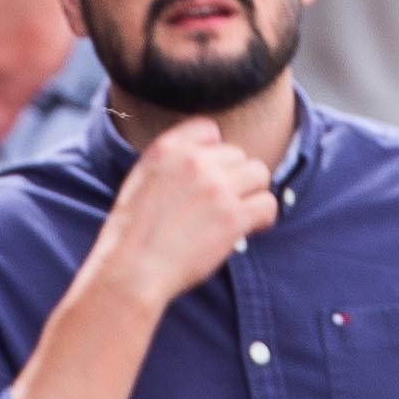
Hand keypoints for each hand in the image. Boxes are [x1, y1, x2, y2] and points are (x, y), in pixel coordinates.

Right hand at [89, 119, 277, 311]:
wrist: (131, 269)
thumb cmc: (132, 234)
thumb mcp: (141, 180)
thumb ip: (172, 162)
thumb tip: (206, 160)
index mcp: (167, 149)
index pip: (209, 130)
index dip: (215, 154)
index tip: (211, 175)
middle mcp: (194, 162)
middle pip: (239, 155)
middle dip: (234, 178)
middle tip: (224, 203)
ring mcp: (216, 187)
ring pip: (259, 174)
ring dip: (252, 194)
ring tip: (241, 214)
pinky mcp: (232, 217)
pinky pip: (268, 204)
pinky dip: (264, 217)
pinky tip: (252, 228)